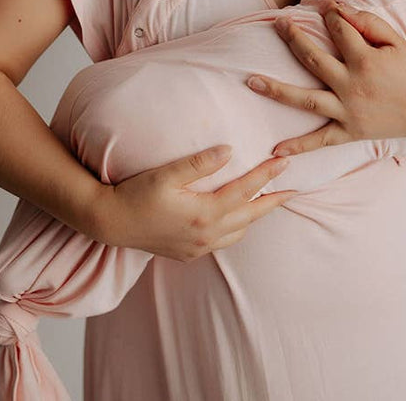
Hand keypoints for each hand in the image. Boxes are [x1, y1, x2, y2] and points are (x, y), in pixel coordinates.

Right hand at [90, 146, 296, 261]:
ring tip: (267, 201)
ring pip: (239, 233)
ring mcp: (198, 247)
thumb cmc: (136, 194)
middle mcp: (206, 235)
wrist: (110, 223)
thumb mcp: (166, 174)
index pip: (246, 190)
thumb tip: (230, 150)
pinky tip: (234, 218)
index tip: (285, 162)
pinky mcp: (188, 254)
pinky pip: (223, 242)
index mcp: (204, 213)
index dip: (268, 175)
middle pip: (251, 216)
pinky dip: (236, 229)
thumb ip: (199, 163)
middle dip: (273, 202)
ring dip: (254, 217)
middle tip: (294, 190)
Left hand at [246, 3, 405, 154]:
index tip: (324, 9)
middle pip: (312, 58)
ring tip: (251, 80)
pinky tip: (276, 150)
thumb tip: (338, 9)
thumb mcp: (397, 42)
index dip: (330, 15)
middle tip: (277, 24)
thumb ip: (368, 24)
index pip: (338, 30)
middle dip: (293, 37)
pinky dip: (298, 147)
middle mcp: (352, 85)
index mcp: (365, 60)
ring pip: (305, 100)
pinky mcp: (350, 132)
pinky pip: (320, 140)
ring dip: (276, 89)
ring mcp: (349, 111)